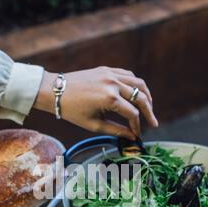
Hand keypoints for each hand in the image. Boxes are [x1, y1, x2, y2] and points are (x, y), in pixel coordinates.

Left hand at [35, 66, 157, 139]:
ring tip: (149, 108)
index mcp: (109, 99)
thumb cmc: (72, 110)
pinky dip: (136, 84)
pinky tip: (137, 94)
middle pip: (141, 98)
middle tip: (152, 123)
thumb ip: (116, 130)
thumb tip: (131, 137)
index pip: (132, 114)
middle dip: (149, 112)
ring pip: (139, 83)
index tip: (137, 135)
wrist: (55, 91)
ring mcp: (111, 74)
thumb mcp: (94, 124)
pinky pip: (128, 75)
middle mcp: (113, 84)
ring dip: (146, 96)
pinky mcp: (107, 69)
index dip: (137, 126)